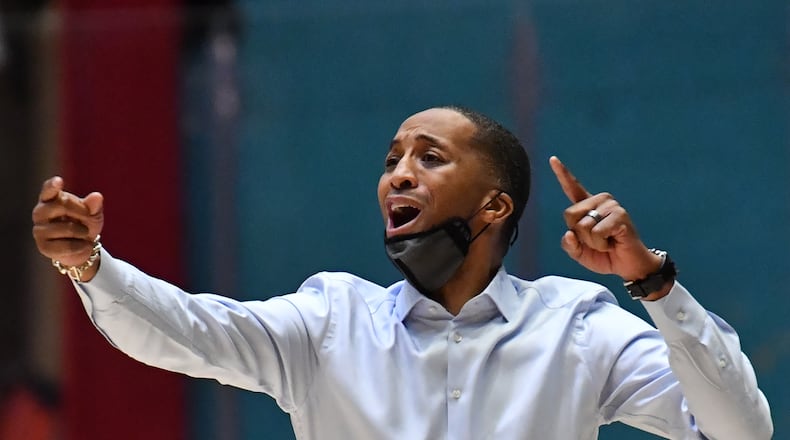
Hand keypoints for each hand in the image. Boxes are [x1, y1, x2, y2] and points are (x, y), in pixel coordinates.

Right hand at [32, 177, 103, 279]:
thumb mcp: (93, 213)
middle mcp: (41, 212)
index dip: (52, 186)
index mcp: (51, 199)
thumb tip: (97, 197)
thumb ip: (93, 205)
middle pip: (61, 205)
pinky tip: (82, 245)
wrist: (82, 247)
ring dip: (82, 232)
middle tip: (89, 217)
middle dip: (82, 212)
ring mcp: (39, 230)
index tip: (58, 181)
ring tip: (83, 233)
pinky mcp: (43, 247)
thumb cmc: (85, 224)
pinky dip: (81, 246)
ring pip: (66, 228)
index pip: (48, 190)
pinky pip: (67, 246)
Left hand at [549, 156, 662, 282]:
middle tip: (597, 240)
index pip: (572, 188)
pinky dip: (601, 244)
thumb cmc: (604, 256)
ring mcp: (611, 206)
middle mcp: (600, 201)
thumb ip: (569, 243)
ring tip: (606, 242)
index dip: (562, 174)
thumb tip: (569, 234)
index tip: (553, 159)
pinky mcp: (620, 215)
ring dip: (592, 242)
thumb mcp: (579, 252)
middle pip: (569, 214)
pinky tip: (612, 243)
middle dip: (578, 235)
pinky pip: (596, 233)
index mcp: (588, 206)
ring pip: (583, 226)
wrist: (627, 266)